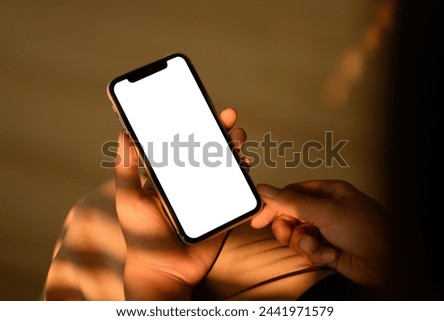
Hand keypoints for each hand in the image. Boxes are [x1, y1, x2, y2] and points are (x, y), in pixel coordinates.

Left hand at [115, 107, 246, 299]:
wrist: (162, 269)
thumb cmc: (141, 234)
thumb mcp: (128, 197)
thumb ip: (126, 168)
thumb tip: (123, 133)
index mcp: (172, 176)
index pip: (186, 145)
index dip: (195, 126)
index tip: (202, 107)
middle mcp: (193, 182)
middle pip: (211, 151)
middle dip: (221, 132)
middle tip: (228, 117)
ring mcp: (210, 195)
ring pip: (227, 167)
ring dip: (235, 149)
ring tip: (238, 138)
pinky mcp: (223, 211)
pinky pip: (238, 191)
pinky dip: (245, 177)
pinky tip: (245, 165)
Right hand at [251, 181, 389, 286]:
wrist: (390, 262)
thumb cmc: (368, 229)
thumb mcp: (325, 211)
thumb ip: (291, 201)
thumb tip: (265, 189)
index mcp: (326, 192)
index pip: (290, 194)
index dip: (273, 206)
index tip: (258, 220)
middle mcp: (325, 209)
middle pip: (289, 216)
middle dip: (288, 229)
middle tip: (290, 235)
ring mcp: (325, 230)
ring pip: (296, 236)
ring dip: (303, 245)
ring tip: (317, 247)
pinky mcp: (327, 249)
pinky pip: (307, 251)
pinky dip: (315, 255)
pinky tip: (329, 257)